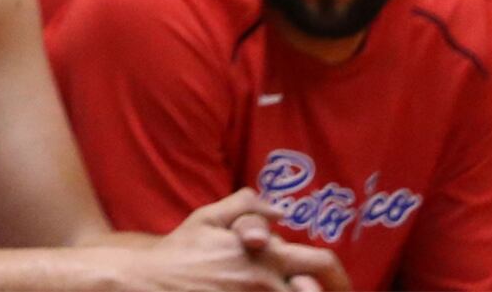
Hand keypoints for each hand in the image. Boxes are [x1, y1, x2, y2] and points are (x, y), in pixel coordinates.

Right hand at [112, 190, 351, 291]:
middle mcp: (266, 283)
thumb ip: (246, 207)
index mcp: (265, 255)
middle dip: (329, 291)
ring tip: (295, 291)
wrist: (150, 281)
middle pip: (314, 291)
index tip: (341, 285)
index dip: (339, 276)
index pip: (321, 262)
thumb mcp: (208, 217)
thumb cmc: (180, 251)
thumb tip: (282, 211)